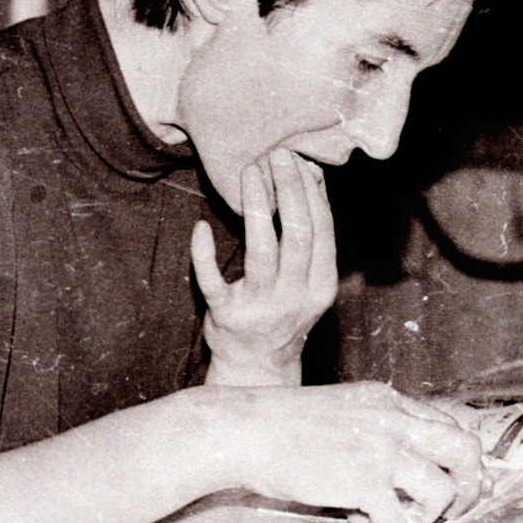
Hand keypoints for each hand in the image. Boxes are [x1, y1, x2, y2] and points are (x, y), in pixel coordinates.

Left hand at [192, 149, 337, 386]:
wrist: (258, 366)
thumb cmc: (283, 310)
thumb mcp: (309, 280)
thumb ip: (312, 238)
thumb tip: (314, 179)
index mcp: (320, 286)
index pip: (321, 230)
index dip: (311, 193)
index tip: (300, 161)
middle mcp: (294, 297)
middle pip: (296, 235)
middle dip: (289, 190)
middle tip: (277, 156)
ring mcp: (260, 307)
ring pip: (261, 251)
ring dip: (255, 207)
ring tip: (250, 173)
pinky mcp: (226, 316)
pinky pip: (213, 282)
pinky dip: (204, 254)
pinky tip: (201, 227)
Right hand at [213, 382, 486, 522]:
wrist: (248, 431)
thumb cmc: (286, 427)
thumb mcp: (345, 411)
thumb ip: (381, 428)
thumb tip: (413, 466)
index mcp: (389, 401)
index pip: (451, 426)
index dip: (461, 460)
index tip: (457, 483)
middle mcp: (394, 421)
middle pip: (466, 451)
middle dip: (470, 487)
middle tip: (449, 510)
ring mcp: (382, 451)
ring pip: (443, 490)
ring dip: (427, 514)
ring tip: (397, 516)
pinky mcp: (364, 483)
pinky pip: (399, 520)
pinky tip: (358, 519)